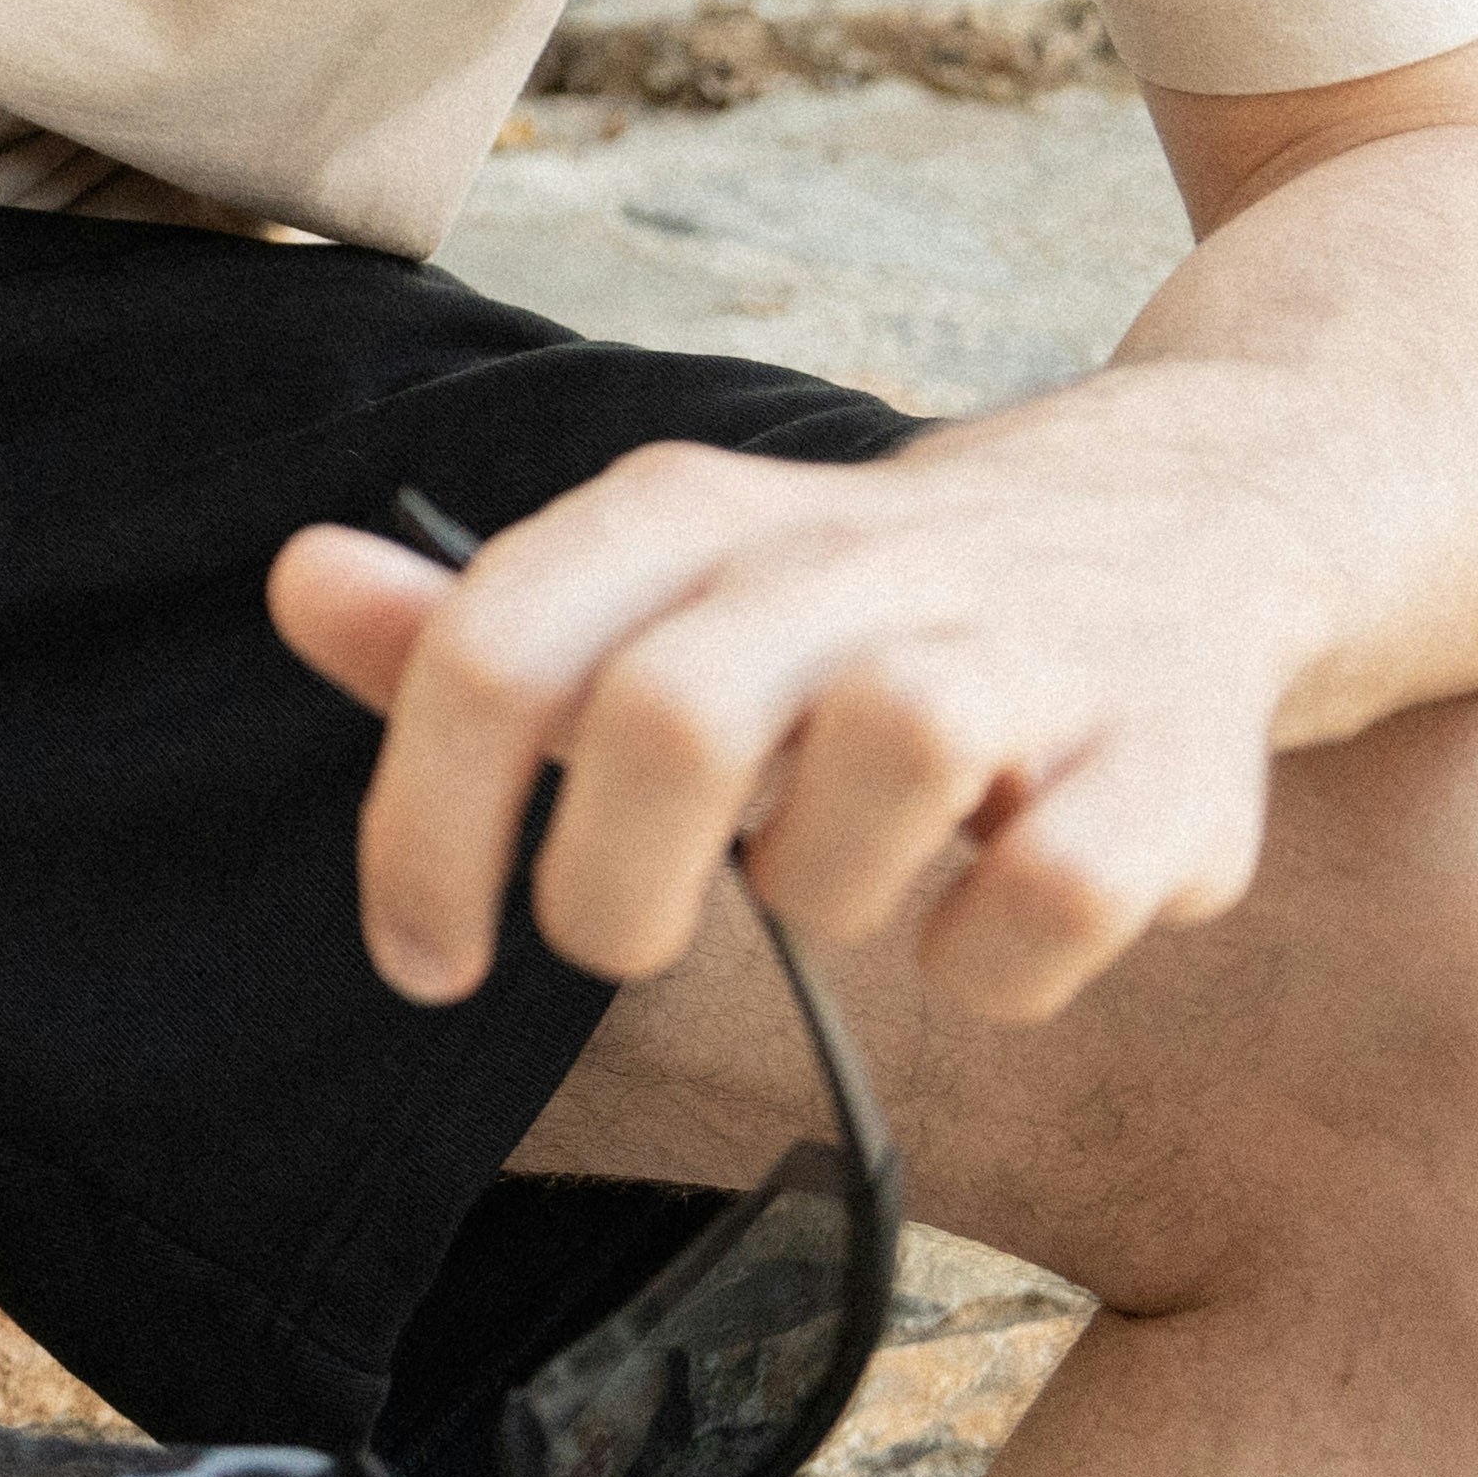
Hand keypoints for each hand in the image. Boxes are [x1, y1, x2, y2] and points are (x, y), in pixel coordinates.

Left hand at [267, 423, 1311, 1030]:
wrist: (1182, 519)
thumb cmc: (856, 602)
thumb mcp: (655, 589)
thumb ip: (475, 627)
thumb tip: (295, 585)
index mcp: (691, 515)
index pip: (495, 649)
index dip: (422, 825)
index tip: (423, 960)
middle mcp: (849, 557)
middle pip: (667, 724)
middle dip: (611, 893)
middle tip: (625, 941)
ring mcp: (1024, 652)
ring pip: (865, 812)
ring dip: (825, 899)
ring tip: (851, 868)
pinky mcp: (1169, 763)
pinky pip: (1043, 911)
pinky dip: (997, 962)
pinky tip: (997, 909)